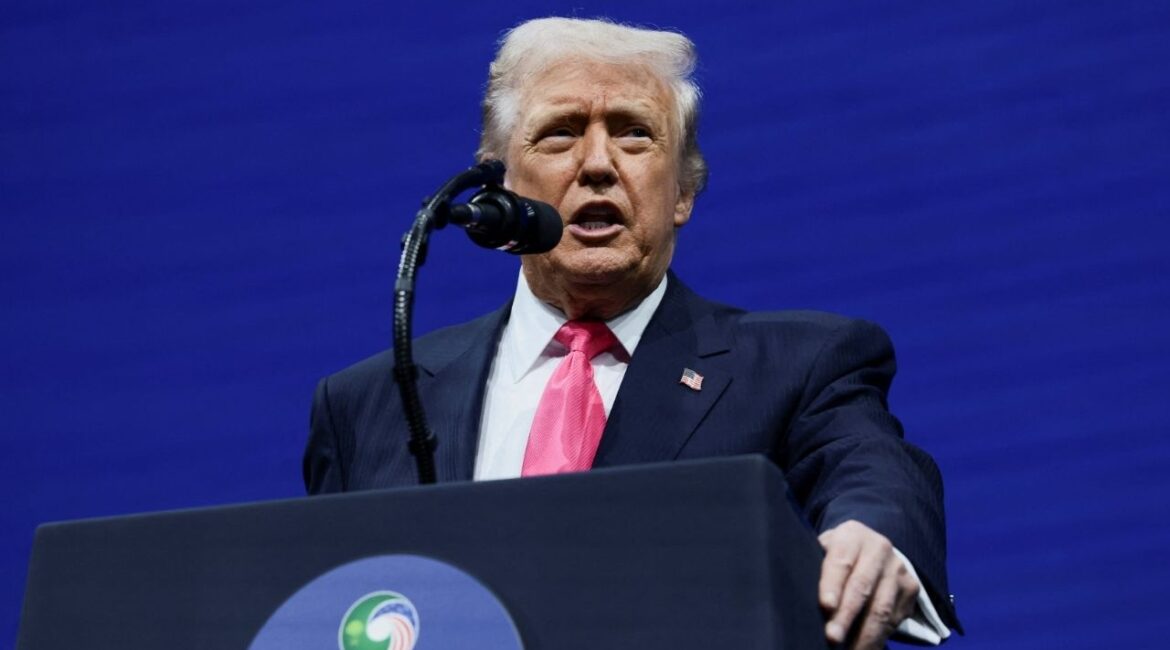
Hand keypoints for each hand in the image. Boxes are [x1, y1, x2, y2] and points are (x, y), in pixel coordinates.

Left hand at [818, 520, 919, 648]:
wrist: (873, 547)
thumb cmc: (838, 554)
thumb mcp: (824, 548)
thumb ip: (815, 563)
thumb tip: (799, 591)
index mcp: (852, 535)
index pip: (841, 561)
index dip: (833, 584)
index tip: (825, 606)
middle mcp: (879, 548)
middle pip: (862, 587)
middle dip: (846, 616)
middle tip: (832, 638)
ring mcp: (898, 568)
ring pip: (882, 607)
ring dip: (865, 635)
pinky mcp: (911, 588)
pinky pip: (895, 618)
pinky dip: (879, 637)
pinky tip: (865, 648)